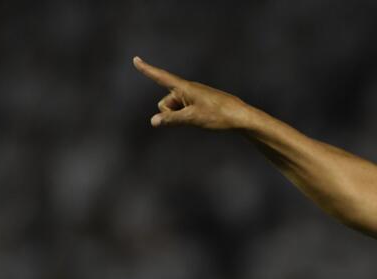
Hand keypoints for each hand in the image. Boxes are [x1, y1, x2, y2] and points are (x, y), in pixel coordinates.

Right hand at [133, 56, 250, 130]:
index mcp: (185, 88)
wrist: (241, 117)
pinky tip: (203, 119)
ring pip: (175, 109)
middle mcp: (187, 89)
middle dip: (170, 113)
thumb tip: (153, 121)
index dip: (147, 69)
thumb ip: (171, 119)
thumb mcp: (192, 118)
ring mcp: (193, 96)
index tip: (135, 59)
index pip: (161, 77)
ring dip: (180, 117)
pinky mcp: (199, 103)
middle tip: (191, 118)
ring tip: (201, 118)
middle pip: (165, 103)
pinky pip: (184, 111)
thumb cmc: (218, 115)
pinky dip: (187, 117)